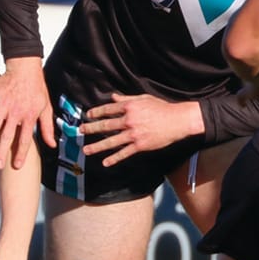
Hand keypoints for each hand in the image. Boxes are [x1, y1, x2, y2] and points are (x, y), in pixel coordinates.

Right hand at [0, 58, 51, 170]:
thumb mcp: (46, 108)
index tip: (17, 166)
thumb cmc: (37, 90)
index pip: (25, 139)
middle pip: (8, 136)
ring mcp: (4, 105)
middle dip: (3, 152)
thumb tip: (52, 145)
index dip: (21, 154)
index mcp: (29, 116)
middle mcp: (16, 112)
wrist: (25, 69)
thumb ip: (47, 128)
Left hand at [81, 93, 203, 164]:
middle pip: (106, 126)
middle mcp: (129, 120)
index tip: (88, 115)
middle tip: (80, 131)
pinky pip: (124, 153)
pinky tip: (105, 163)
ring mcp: (134, 134)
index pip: (108, 110)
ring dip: (97, 146)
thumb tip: (113, 97)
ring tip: (86, 150)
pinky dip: (114, 159)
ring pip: (111, 142)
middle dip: (91, 128)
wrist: (178, 120)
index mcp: (129, 107)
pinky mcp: (140, 145)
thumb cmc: (162, 107)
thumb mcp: (144, 98)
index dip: (96, 113)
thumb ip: (127, 99)